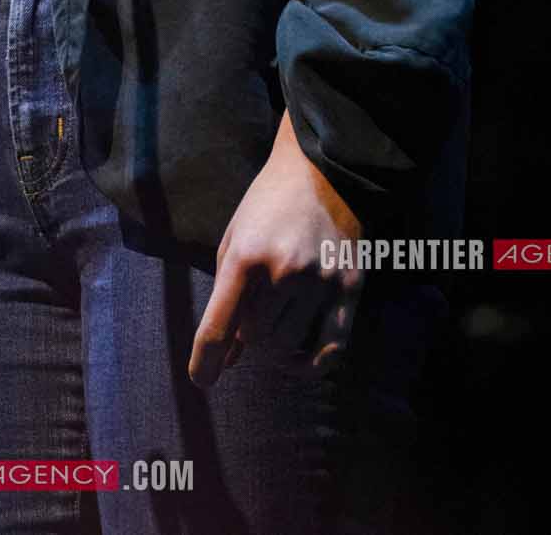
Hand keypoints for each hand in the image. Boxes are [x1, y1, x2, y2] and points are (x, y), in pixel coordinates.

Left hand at [188, 110, 364, 386]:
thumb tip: (225, 360)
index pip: (219, 325)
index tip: (200, 380)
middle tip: (249, 314)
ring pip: (288, 346)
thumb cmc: (266, 206)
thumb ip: (226, 298)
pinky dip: (313, 365)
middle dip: (246, 335)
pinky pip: (331, 348)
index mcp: (246, 254)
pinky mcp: (349, 286)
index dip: (204, 360)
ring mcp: (320, 280)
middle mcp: (284, 270)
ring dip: (275, 344)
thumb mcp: (234, 240)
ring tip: (274, 320)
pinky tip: (301, 363)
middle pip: (254, 339)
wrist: (319, 171)